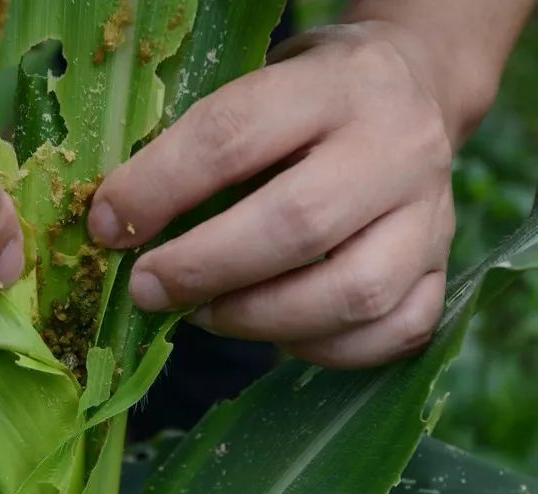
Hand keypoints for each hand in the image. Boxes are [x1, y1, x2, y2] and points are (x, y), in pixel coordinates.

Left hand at [89, 22, 460, 368]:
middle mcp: (394, 149)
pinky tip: (277, 333)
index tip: (108, 225)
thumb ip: (198, 148)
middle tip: (147, 289)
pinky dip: (322, 349)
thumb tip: (120, 226)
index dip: (158, 189)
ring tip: (204, 314)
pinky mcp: (442, 268)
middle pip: (296, 226)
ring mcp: (430, 215)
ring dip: (257, 319)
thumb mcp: (254, 88)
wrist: (412, 91)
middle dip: (202, 268)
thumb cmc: (307, 99)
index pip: (232, 137)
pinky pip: (391, 333)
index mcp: (333, 86)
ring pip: (351, 293)